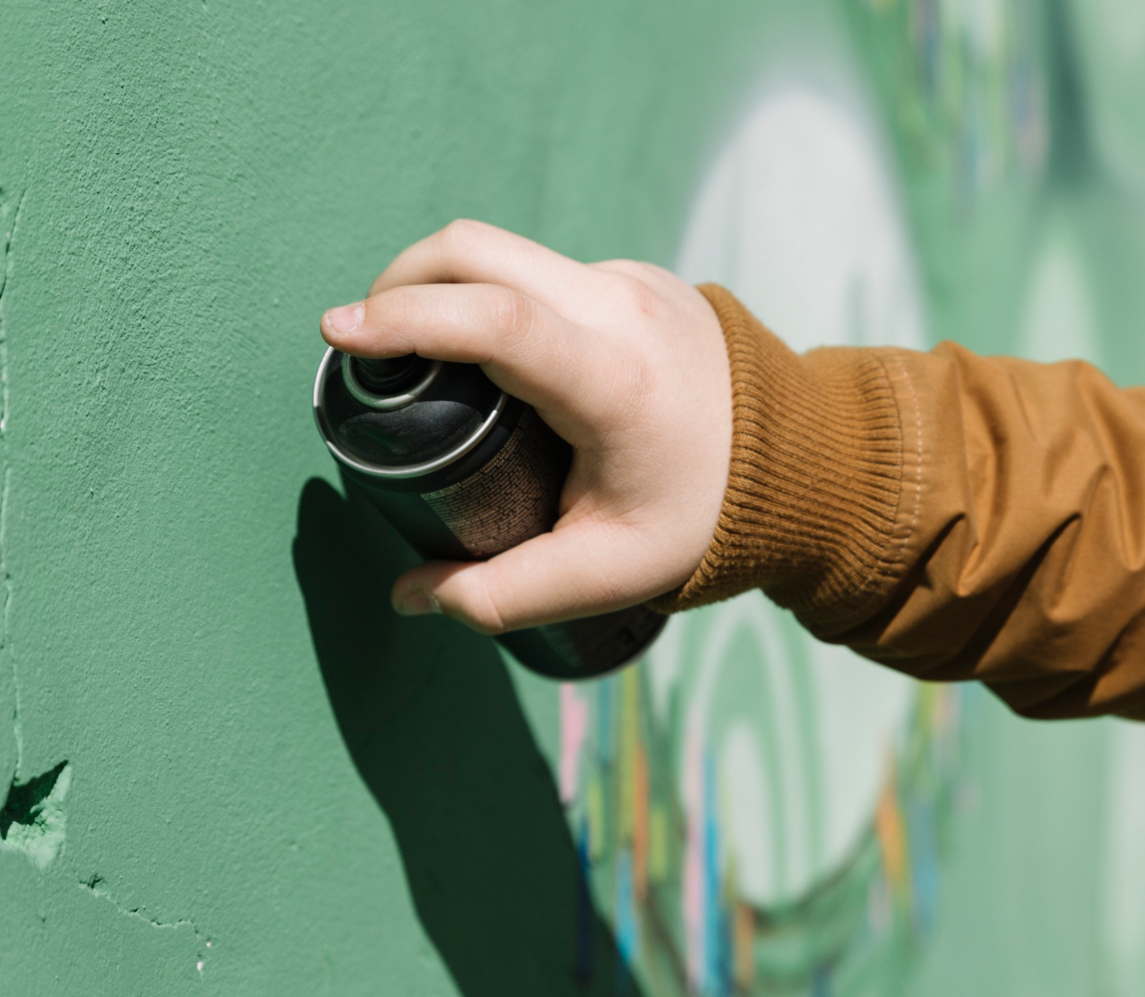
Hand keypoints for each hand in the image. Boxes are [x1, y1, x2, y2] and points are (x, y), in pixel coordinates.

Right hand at [319, 220, 731, 633]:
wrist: (804, 461)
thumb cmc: (705, 520)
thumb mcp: (607, 574)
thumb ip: (502, 594)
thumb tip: (410, 597)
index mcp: (613, 380)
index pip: (491, 319)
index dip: (404, 318)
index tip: (339, 333)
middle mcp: (621, 308)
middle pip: (477, 250)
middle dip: (400, 282)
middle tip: (362, 338)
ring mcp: (630, 280)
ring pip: (504, 251)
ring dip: (443, 283)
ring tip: (410, 345)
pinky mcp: (633, 276)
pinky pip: (538, 267)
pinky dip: (490, 293)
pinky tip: (484, 349)